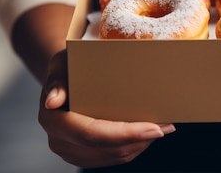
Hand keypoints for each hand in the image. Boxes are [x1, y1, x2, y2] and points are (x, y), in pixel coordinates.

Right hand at [38, 50, 175, 167]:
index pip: (92, 134)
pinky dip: (135, 145)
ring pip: (114, 156)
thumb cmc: (67, 67)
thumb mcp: (61, 64)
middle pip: (107, 148)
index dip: (124, 134)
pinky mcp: (86, 155)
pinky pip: (115, 156)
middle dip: (140, 139)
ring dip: (142, 143)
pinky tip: (149, 132)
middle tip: (167, 126)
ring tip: (164, 126)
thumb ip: (58, 79)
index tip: (153, 128)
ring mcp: (72, 151)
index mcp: (54, 120)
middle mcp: (60, 141)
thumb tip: (53, 101)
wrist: (64, 79)